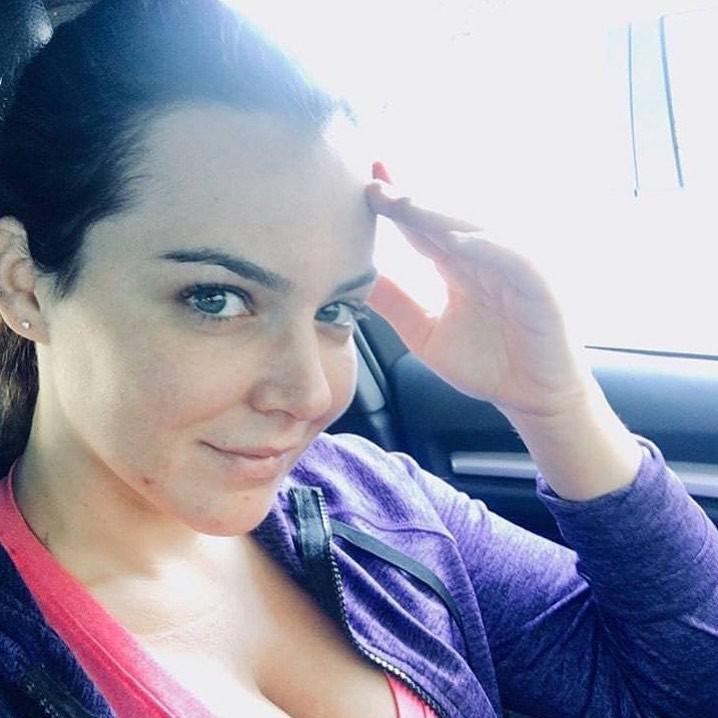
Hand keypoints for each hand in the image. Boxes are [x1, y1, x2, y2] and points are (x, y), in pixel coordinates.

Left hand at [365, 172, 591, 420]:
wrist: (532, 398)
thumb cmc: (486, 365)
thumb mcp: (424, 334)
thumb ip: (395, 304)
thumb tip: (356, 279)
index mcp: (456, 267)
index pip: (420, 230)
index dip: (394, 208)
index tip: (363, 184)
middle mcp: (482, 259)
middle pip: (441, 222)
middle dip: (408, 201)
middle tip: (373, 180)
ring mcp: (511, 267)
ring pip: (472, 231)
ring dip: (438, 215)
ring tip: (403, 203)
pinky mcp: (538, 283)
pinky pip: (511, 257)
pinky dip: (486, 246)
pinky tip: (455, 240)